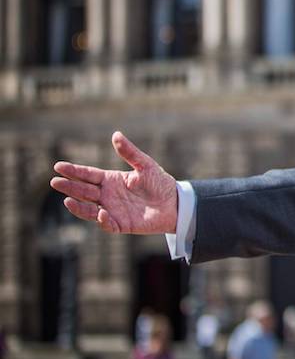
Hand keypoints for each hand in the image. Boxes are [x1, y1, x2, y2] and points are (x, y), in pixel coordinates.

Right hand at [51, 131, 177, 234]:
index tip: (58, 166)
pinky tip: (100, 212)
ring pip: (89, 209)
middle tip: (55, 182)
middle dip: (70, 186)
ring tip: (67, 200)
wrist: (175, 204)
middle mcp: (107, 195)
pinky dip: (102, 220)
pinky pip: (107, 224)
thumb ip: (130, 152)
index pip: (88, 175)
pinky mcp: (121, 224)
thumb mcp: (146, 165)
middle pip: (84, 190)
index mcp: (111, 180)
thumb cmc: (160, 183)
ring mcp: (112, 210)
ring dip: (78, 206)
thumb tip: (115, 135)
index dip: (74, 171)